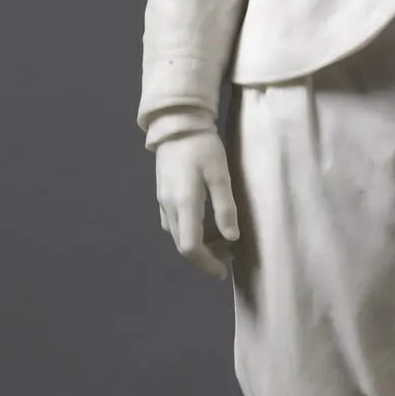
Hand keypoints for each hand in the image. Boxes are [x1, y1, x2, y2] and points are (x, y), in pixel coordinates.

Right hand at [155, 130, 239, 279]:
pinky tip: (204, 224)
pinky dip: (189, 231)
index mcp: (185, 204)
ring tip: (221, 241)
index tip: (223, 271)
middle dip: (205, 257)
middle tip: (229, 256)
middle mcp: (169, 206)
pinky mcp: (162, 193)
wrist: (177, 124)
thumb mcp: (220, 174)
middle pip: (182, 245)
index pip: (190, 247)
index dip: (206, 264)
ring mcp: (163, 200)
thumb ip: (225, 207)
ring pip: (178, 235)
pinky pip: (174, 223)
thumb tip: (232, 238)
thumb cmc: (203, 147)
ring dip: (197, 245)